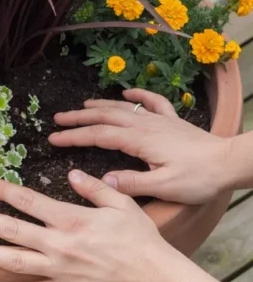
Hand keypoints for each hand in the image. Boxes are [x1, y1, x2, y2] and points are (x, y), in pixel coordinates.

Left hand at [0, 173, 168, 281]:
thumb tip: (71, 174)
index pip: (30, 201)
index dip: (5, 191)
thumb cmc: (140, 238)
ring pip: (15, 261)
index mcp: (72, 219)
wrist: (154, 278)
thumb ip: (93, 187)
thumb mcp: (120, 203)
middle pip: (14, 230)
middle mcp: (60, 245)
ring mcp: (60, 271)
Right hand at [49, 88, 231, 204]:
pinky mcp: (172, 121)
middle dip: (79, 118)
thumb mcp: (164, 187)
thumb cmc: (198, 178)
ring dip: (100, 106)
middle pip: (105, 117)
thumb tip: (103, 181)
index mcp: (139, 140)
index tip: (53, 138)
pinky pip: (152, 102)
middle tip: (57, 120)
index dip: (74, 137)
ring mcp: (159, 120)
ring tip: (81, 107)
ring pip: (123, 108)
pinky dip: (137, 96)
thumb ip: (132, 183)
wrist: (228, 162)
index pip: (98, 136)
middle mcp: (145, 125)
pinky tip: (128, 94)